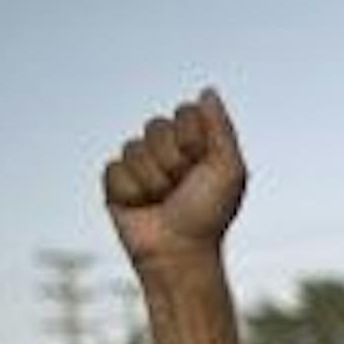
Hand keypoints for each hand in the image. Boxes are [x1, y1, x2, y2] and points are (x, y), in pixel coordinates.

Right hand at [103, 89, 247, 273]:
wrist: (180, 252)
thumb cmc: (209, 214)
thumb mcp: (229, 170)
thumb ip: (221, 128)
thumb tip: (207, 91)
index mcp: (194, 141)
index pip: (185, 112)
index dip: (193, 140)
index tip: (202, 166)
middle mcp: (166, 148)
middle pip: (156, 126)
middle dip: (173, 162)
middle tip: (182, 188)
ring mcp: (139, 164)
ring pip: (134, 148)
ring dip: (153, 180)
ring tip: (163, 201)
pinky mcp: (116, 182)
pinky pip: (114, 169)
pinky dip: (131, 192)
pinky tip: (142, 207)